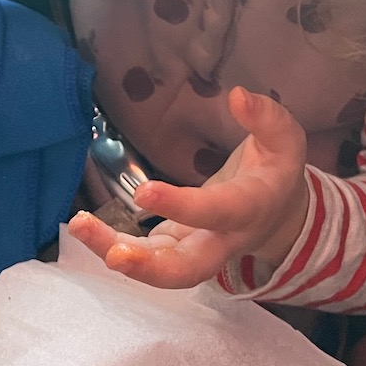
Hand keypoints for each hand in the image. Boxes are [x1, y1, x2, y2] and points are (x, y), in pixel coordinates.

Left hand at [68, 88, 309, 288]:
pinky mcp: (175, 247)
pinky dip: (113, 246)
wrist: (280, 216)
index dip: (182, 206)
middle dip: (151, 267)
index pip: (217, 212)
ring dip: (117, 255)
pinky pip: (145, 255)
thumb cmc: (276, 171)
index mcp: (250, 209)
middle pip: (189, 270)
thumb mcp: (285, 140)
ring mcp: (196, 250)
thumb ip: (267, 118)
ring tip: (80, 227)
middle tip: (114, 256)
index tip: (143, 191)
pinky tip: (84, 227)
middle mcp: (222, 240)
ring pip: (159, 268)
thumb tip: (238, 96)